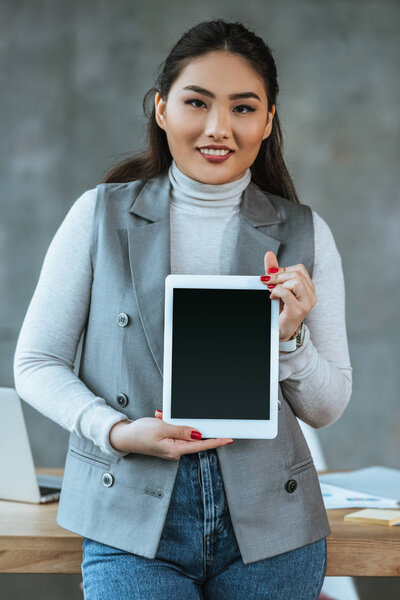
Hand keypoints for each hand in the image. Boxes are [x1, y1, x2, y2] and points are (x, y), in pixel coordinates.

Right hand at [109, 412, 233, 459]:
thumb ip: (181, 430)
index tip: (228, 438)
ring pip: (183, 432)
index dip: (216, 441)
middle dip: (189, 424)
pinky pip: (175, 431)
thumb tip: (198, 434)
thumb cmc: (139, 434)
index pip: (201, 446)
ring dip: (175, 422)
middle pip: (193, 438)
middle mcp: (175, 451)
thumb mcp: (161, 428)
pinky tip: (160, 419)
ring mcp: (171, 447)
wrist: (123, 437)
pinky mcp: (166, 442)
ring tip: (161, 418)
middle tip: (182, 417)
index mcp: (175, 450)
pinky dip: (169, 423)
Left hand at [260, 251, 315, 340]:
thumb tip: (269, 254)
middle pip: (297, 274)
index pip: (299, 269)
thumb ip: (274, 272)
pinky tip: (272, 297)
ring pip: (296, 281)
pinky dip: (277, 292)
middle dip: (278, 276)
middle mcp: (311, 295)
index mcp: (308, 288)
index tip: (271, 277)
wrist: (280, 331)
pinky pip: (287, 293)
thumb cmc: (280, 310)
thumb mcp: (277, 287)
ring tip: (271, 290)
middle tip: (266, 282)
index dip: (283, 270)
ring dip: (279, 283)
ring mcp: (307, 303)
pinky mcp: (298, 310)